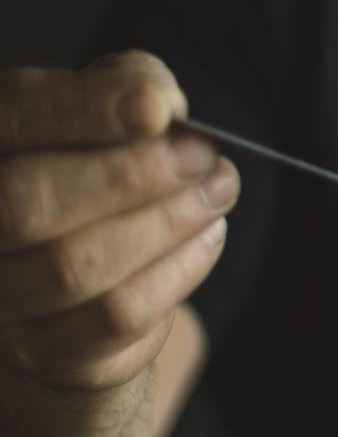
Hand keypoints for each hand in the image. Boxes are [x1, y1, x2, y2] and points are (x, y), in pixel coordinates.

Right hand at [0, 51, 238, 392]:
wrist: (85, 277)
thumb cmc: (98, 174)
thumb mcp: (112, 113)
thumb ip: (128, 86)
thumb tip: (156, 98)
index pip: (8, 116)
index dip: (79, 109)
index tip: (155, 109)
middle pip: (24, 203)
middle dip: (131, 175)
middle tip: (203, 156)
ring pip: (74, 266)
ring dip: (166, 223)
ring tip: (217, 190)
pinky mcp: (44, 351)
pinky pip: (116, 315)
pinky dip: (178, 269)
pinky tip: (208, 234)